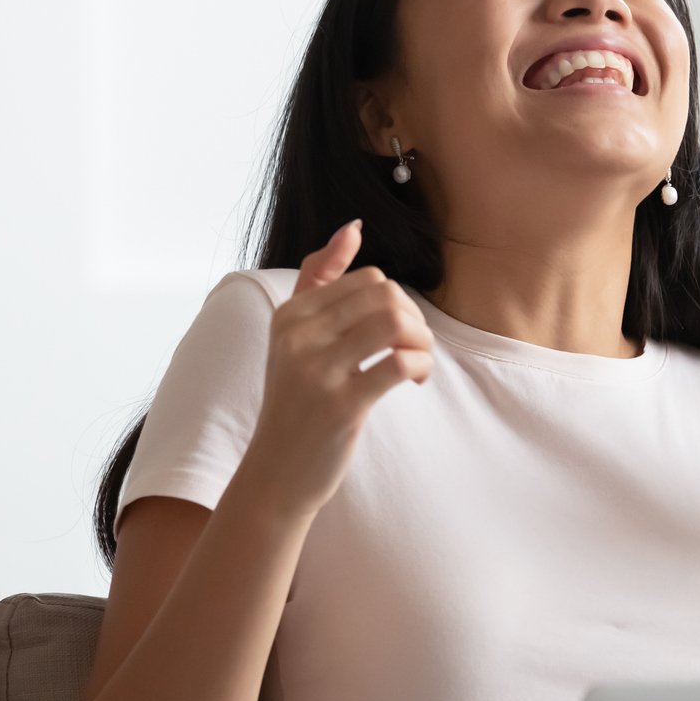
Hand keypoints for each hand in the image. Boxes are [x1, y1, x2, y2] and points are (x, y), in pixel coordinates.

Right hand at [250, 219, 434, 515]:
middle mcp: (297, 337)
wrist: (277, 473)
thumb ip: (319, 279)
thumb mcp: (295, 337)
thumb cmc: (297, 402)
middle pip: (385, 295)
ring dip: (422, 340)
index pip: (367, 279)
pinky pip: (400, 363)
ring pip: (394, 322)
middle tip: (413, 347)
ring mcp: (316, 371)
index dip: (396, 301)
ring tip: (418, 361)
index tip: (396, 333)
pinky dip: (421, 367)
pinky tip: (416, 380)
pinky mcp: (340, 406)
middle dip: (414, 318)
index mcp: (290, 315)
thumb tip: (352, 227)